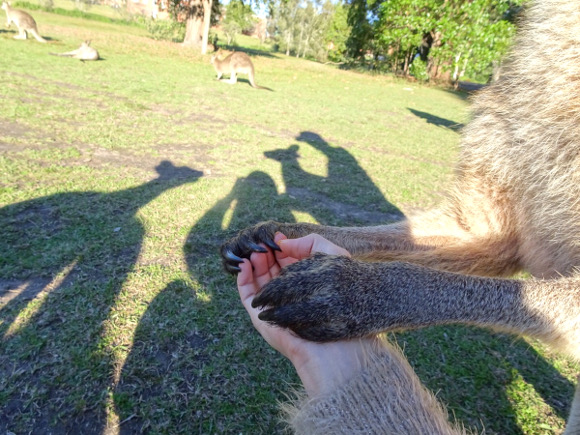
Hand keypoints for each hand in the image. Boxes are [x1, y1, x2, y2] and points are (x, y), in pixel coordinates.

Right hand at [237, 233, 374, 395]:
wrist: (342, 341)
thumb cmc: (346, 301)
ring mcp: (275, 307)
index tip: (278, 236)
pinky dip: (243, 279)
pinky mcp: (263, 318)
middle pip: (270, 269)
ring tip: (256, 250)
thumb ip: (313, 244)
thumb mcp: (334, 260)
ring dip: (254, 263)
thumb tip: (283, 242)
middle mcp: (289, 295)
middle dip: (266, 254)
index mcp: (306, 284)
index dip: (281, 248)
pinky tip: (246, 264)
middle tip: (264, 242)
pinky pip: (247, 296)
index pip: (287, 262)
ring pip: (258, 280)